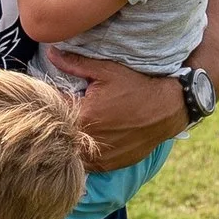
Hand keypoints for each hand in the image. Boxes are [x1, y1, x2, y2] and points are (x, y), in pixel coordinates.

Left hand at [49, 48, 187, 171]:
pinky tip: (94, 138)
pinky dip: (86, 153)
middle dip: (60, 124)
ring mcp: (98, 156)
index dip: (50, 104)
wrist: (168, 109)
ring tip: (83, 126)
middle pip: (60, 135)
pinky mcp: (108, 165)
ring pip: (71, 152)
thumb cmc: (137, 87)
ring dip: (72, 141)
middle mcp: (87, 140)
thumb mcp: (106, 71)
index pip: (52, 112)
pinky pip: (87, 163)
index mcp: (82, 116)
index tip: (57, 98)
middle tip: (70, 112)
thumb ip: (75, 64)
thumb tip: (51, 53)